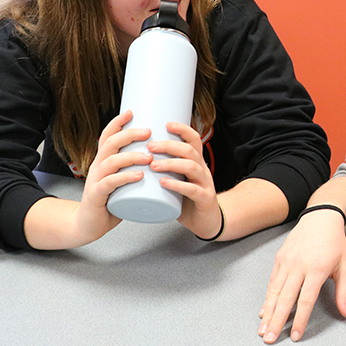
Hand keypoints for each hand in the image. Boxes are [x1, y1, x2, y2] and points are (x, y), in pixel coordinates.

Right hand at [76, 109, 151, 242]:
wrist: (89, 224)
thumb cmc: (109, 200)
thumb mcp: (121, 179)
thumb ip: (135, 168)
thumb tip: (160, 155)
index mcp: (103, 160)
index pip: (108, 135)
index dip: (118, 122)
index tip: (132, 111)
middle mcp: (98, 166)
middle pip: (111, 143)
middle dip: (130, 134)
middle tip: (148, 132)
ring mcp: (96, 180)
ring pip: (111, 161)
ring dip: (131, 156)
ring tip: (149, 156)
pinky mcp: (97, 195)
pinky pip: (110, 183)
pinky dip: (125, 177)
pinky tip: (139, 176)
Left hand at [150, 121, 221, 239]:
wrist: (206, 221)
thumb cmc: (188, 199)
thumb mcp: (178, 178)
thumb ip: (165, 167)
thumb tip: (138, 153)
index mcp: (196, 161)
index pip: (194, 139)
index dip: (182, 129)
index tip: (166, 124)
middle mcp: (202, 169)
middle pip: (189, 150)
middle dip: (169, 146)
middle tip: (150, 146)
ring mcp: (205, 183)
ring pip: (192, 167)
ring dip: (171, 163)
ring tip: (153, 164)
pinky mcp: (204, 199)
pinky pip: (192, 189)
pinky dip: (177, 185)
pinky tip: (164, 183)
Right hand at [258, 209, 345, 342]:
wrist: (320, 218)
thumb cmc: (334, 243)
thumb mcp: (345, 266)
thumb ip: (344, 292)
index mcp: (317, 269)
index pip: (306, 300)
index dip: (300, 319)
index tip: (295, 335)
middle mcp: (299, 266)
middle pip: (286, 299)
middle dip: (276, 321)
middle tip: (269, 338)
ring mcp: (287, 261)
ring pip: (275, 291)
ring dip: (268, 312)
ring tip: (262, 329)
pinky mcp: (279, 258)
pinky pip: (272, 282)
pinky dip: (267, 298)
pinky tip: (263, 311)